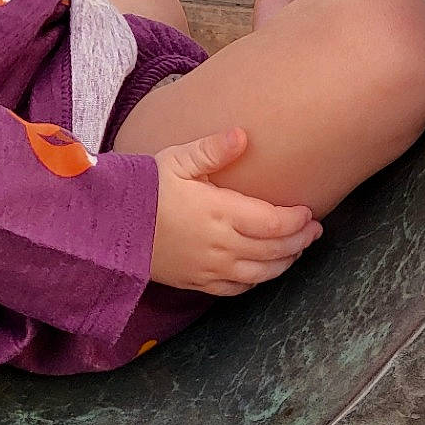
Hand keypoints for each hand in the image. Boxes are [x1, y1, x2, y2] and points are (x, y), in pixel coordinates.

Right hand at [149, 127, 320, 295]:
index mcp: (219, 211)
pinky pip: (236, 289)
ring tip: (297, 250)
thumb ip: (212, 149)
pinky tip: (263, 271)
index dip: (297, 220)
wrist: (110, 226)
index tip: (308, 211)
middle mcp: (220, 244)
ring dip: (284, 263)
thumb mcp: (177, 160)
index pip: (273, 222)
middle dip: (299, 241)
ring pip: (260, 273)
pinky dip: (256, 281)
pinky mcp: (197, 282)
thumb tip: (242, 135)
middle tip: (314, 231)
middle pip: (274, 250)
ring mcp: (209, 267)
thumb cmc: (145, 188)